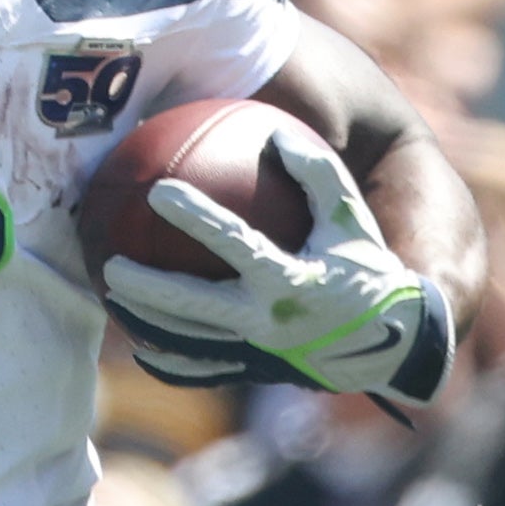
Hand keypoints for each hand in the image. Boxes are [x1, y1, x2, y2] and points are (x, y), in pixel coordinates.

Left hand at [101, 118, 457, 401]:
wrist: (394, 342)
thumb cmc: (370, 271)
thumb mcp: (351, 220)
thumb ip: (316, 176)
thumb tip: (275, 132)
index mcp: (291, 279)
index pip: (234, 244)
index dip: (196, 217)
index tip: (159, 190)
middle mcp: (270, 320)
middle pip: (195, 306)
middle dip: (149, 287)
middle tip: (110, 264)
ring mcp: (261, 352)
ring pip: (191, 343)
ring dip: (148, 323)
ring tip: (113, 299)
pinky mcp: (258, 371)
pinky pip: (207, 373)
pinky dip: (173, 364)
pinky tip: (143, 349)